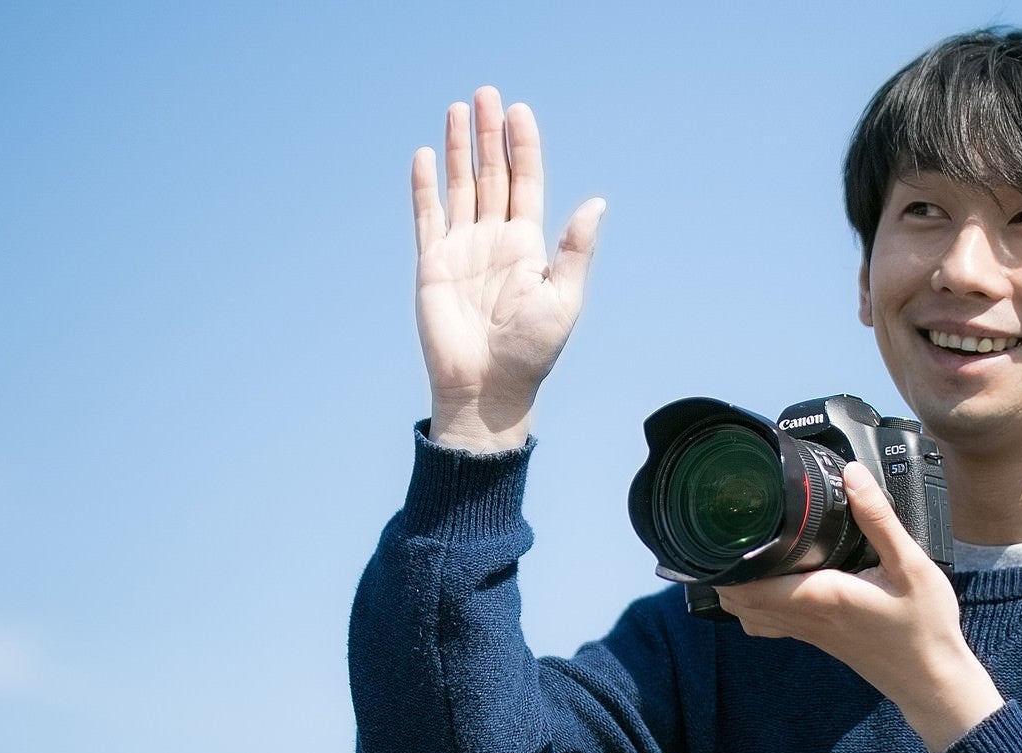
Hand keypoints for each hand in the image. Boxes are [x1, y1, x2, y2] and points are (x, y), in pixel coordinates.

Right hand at [412, 86, 605, 450]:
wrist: (488, 388)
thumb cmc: (532, 351)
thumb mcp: (563, 298)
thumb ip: (575, 249)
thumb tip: (596, 203)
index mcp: (527, 245)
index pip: (525, 182)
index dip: (522, 146)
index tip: (519, 112)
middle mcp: (494, 240)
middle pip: (491, 174)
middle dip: (489, 134)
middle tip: (486, 94)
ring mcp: (461, 249)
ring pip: (460, 187)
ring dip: (459, 149)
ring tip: (457, 109)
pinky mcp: (432, 264)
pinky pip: (427, 216)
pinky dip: (425, 186)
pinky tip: (425, 156)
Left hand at [715, 462, 1003, 752]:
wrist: (932, 680)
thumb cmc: (924, 627)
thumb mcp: (911, 565)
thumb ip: (878, 519)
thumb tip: (852, 476)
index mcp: (819, 596)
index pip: (749, 584)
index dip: (726, 561)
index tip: (722, 529)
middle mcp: (804, 617)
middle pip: (738, 599)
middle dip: (724, 569)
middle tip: (726, 532)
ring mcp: (807, 632)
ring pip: (747, 615)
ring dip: (736, 587)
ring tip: (739, 552)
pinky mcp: (815, 638)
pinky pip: (768, 624)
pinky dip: (754, 605)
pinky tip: (768, 583)